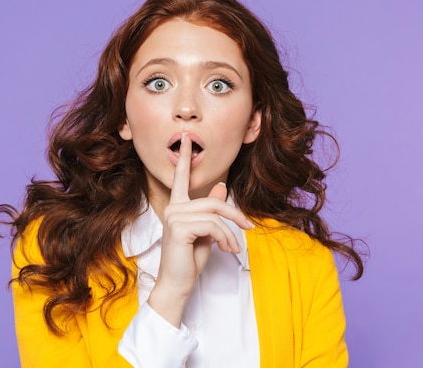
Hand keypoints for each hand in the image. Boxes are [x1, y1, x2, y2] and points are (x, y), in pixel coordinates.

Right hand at [146, 133, 252, 326]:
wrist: (178, 283)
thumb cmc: (190, 259)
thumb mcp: (207, 232)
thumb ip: (211, 211)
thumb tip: (220, 187)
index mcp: (178, 206)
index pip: (181, 178)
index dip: (185, 157)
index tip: (186, 138)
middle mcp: (174, 207)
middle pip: (213, 202)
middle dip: (235, 215)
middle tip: (248, 228)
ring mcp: (174, 216)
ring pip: (215, 215)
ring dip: (230, 233)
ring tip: (233, 247)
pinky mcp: (179, 227)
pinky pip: (213, 226)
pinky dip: (225, 238)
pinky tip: (225, 250)